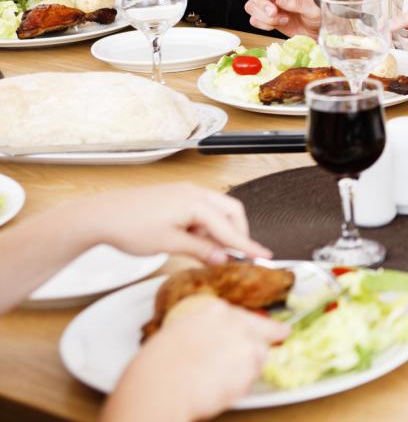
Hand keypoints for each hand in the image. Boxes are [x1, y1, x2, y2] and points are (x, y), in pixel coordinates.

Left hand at [62, 183, 271, 264]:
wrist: (99, 215)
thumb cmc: (129, 226)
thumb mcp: (169, 244)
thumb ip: (201, 250)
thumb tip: (223, 258)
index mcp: (195, 202)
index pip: (229, 227)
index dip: (247, 244)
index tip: (264, 255)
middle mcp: (194, 192)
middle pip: (231, 211)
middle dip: (236, 233)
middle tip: (234, 255)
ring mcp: (184, 192)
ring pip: (217, 210)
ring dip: (219, 231)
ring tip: (208, 252)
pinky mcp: (175, 197)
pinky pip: (201, 210)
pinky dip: (205, 226)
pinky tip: (194, 241)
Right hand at [101, 297, 287, 421]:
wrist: (160, 387)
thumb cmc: (158, 367)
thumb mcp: (177, 335)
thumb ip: (202, 332)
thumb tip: (210, 342)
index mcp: (213, 310)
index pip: (241, 314)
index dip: (249, 325)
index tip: (255, 328)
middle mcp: (235, 322)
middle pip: (263, 329)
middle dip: (270, 335)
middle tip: (282, 335)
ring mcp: (247, 343)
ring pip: (261, 354)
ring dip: (252, 364)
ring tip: (226, 378)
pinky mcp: (251, 367)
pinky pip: (253, 376)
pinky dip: (243, 383)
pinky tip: (223, 388)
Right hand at [244, 0, 319, 36]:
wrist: (316, 30)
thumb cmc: (318, 14)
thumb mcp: (312, 8)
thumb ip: (294, 2)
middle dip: (260, 0)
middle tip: (273, 12)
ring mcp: (268, 0)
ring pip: (251, 3)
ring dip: (264, 16)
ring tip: (283, 19)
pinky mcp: (264, 14)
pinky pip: (254, 18)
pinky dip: (264, 24)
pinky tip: (278, 23)